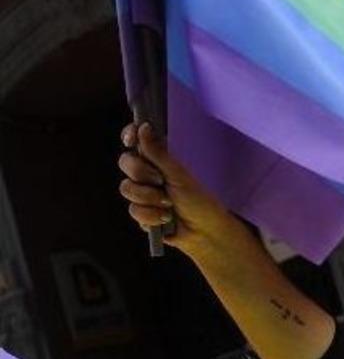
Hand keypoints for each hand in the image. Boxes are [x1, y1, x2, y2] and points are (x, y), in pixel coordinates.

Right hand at [117, 122, 235, 254]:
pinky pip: (133, 210)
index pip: (136, 141)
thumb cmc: (198, 200)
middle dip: (141, 173)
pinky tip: (165, 218)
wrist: (203, 231)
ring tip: (168, 204)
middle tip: (161, 181)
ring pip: (126, 188)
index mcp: (159, 159)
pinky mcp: (140, 213)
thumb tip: (143, 127)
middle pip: (125, 162)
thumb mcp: (179, 175)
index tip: (131, 138)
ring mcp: (142, 193)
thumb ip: (158, 153)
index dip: (129, 136)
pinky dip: (151, 215)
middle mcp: (148, 174)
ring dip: (149, 198)